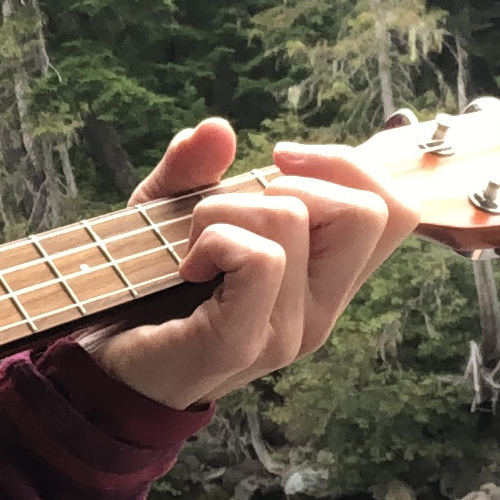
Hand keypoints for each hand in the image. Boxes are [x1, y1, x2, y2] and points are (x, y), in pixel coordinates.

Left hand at [79, 119, 418, 412]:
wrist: (105, 370)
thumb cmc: (144, 292)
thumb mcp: (167, 216)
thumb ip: (193, 170)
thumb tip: (217, 129)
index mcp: (323, 282)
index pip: (395, 213)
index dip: (349, 165)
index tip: (280, 160)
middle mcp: (321, 311)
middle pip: (368, 210)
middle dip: (292, 181)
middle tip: (231, 209)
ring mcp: (289, 333)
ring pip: (295, 219)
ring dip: (224, 208)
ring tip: (192, 245)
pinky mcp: (246, 343)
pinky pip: (260, 259)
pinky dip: (213, 239)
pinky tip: (186, 267)